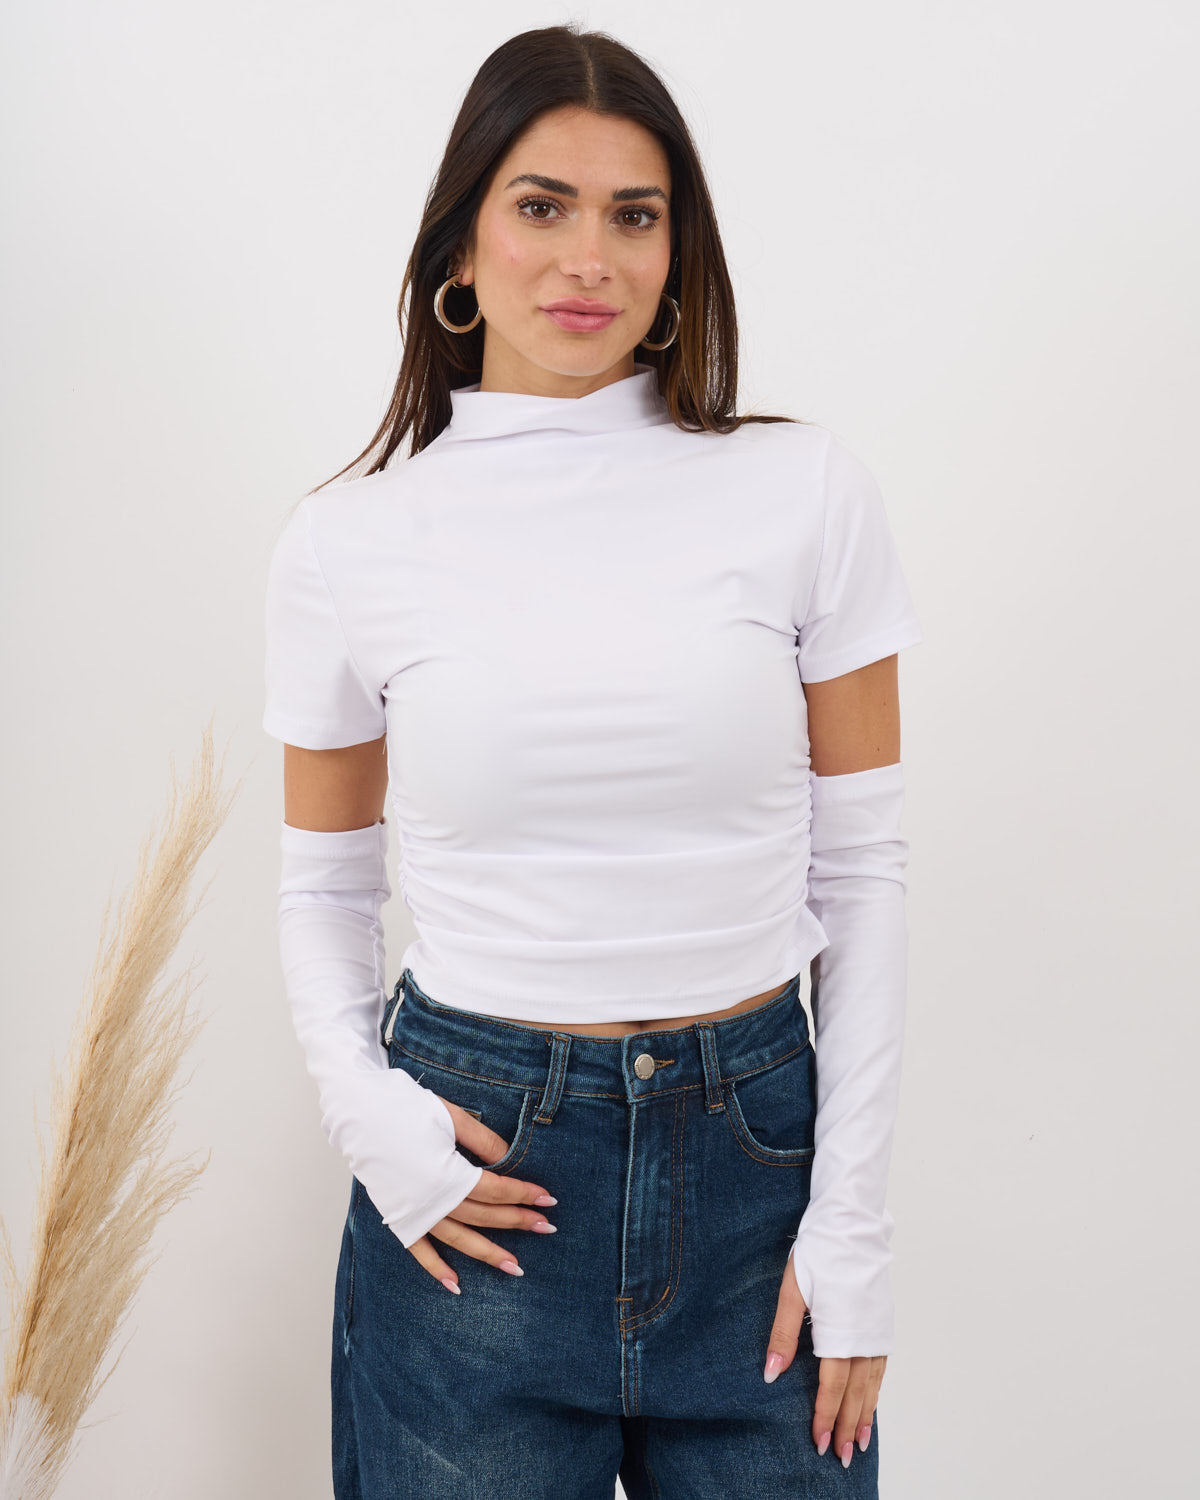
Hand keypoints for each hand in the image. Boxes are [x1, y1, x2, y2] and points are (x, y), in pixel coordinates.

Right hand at [405, 1097, 558, 1291]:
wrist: (357, 1112)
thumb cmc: (405, 1108)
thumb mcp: (451, 1117)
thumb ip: (484, 1142)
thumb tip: (510, 1161)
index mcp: (446, 1175)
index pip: (495, 1190)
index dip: (524, 1193)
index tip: (548, 1199)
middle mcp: (430, 1200)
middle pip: (482, 1216)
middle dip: (516, 1222)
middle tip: (545, 1227)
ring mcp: (412, 1212)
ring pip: (457, 1240)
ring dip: (487, 1254)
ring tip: (514, 1267)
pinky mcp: (396, 1215)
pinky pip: (418, 1249)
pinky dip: (435, 1268)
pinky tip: (455, 1285)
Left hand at [763, 1261, 885, 1467]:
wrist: (853, 1224)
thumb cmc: (820, 1252)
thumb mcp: (793, 1288)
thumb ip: (784, 1333)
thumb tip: (771, 1374)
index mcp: (840, 1330)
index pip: (831, 1385)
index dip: (824, 1416)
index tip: (819, 1443)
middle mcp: (864, 1336)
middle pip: (855, 1392)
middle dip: (846, 1426)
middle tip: (842, 1458)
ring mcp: (877, 1330)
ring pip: (872, 1383)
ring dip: (865, 1415)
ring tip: (859, 1443)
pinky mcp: (883, 1322)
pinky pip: (881, 1367)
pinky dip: (876, 1391)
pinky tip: (870, 1403)